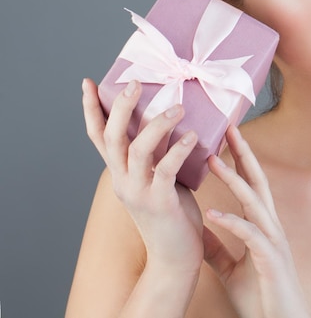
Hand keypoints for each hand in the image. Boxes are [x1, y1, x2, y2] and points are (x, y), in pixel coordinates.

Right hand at [82, 78, 205, 275]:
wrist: (175, 258)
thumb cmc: (173, 213)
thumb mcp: (161, 177)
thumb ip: (159, 153)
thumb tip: (173, 117)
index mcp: (120, 172)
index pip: (98, 137)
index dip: (90, 110)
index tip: (88, 83)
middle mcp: (122, 180)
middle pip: (112, 137)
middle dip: (120, 107)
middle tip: (135, 83)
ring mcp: (138, 192)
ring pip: (137, 150)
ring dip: (156, 124)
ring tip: (177, 106)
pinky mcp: (159, 202)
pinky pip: (164, 170)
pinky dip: (177, 150)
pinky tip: (191, 136)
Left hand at [203, 126, 310, 317]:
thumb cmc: (260, 298)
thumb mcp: (229, 268)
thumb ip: (216, 246)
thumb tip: (197, 225)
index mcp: (261, 226)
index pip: (250, 184)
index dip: (239, 160)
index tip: (224, 137)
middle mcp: (269, 227)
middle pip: (257, 182)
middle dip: (243, 155)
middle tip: (229, 128)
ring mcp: (272, 242)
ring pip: (255, 202)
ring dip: (235, 180)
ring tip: (213, 162)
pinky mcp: (270, 261)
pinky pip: (250, 236)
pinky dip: (232, 223)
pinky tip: (213, 214)